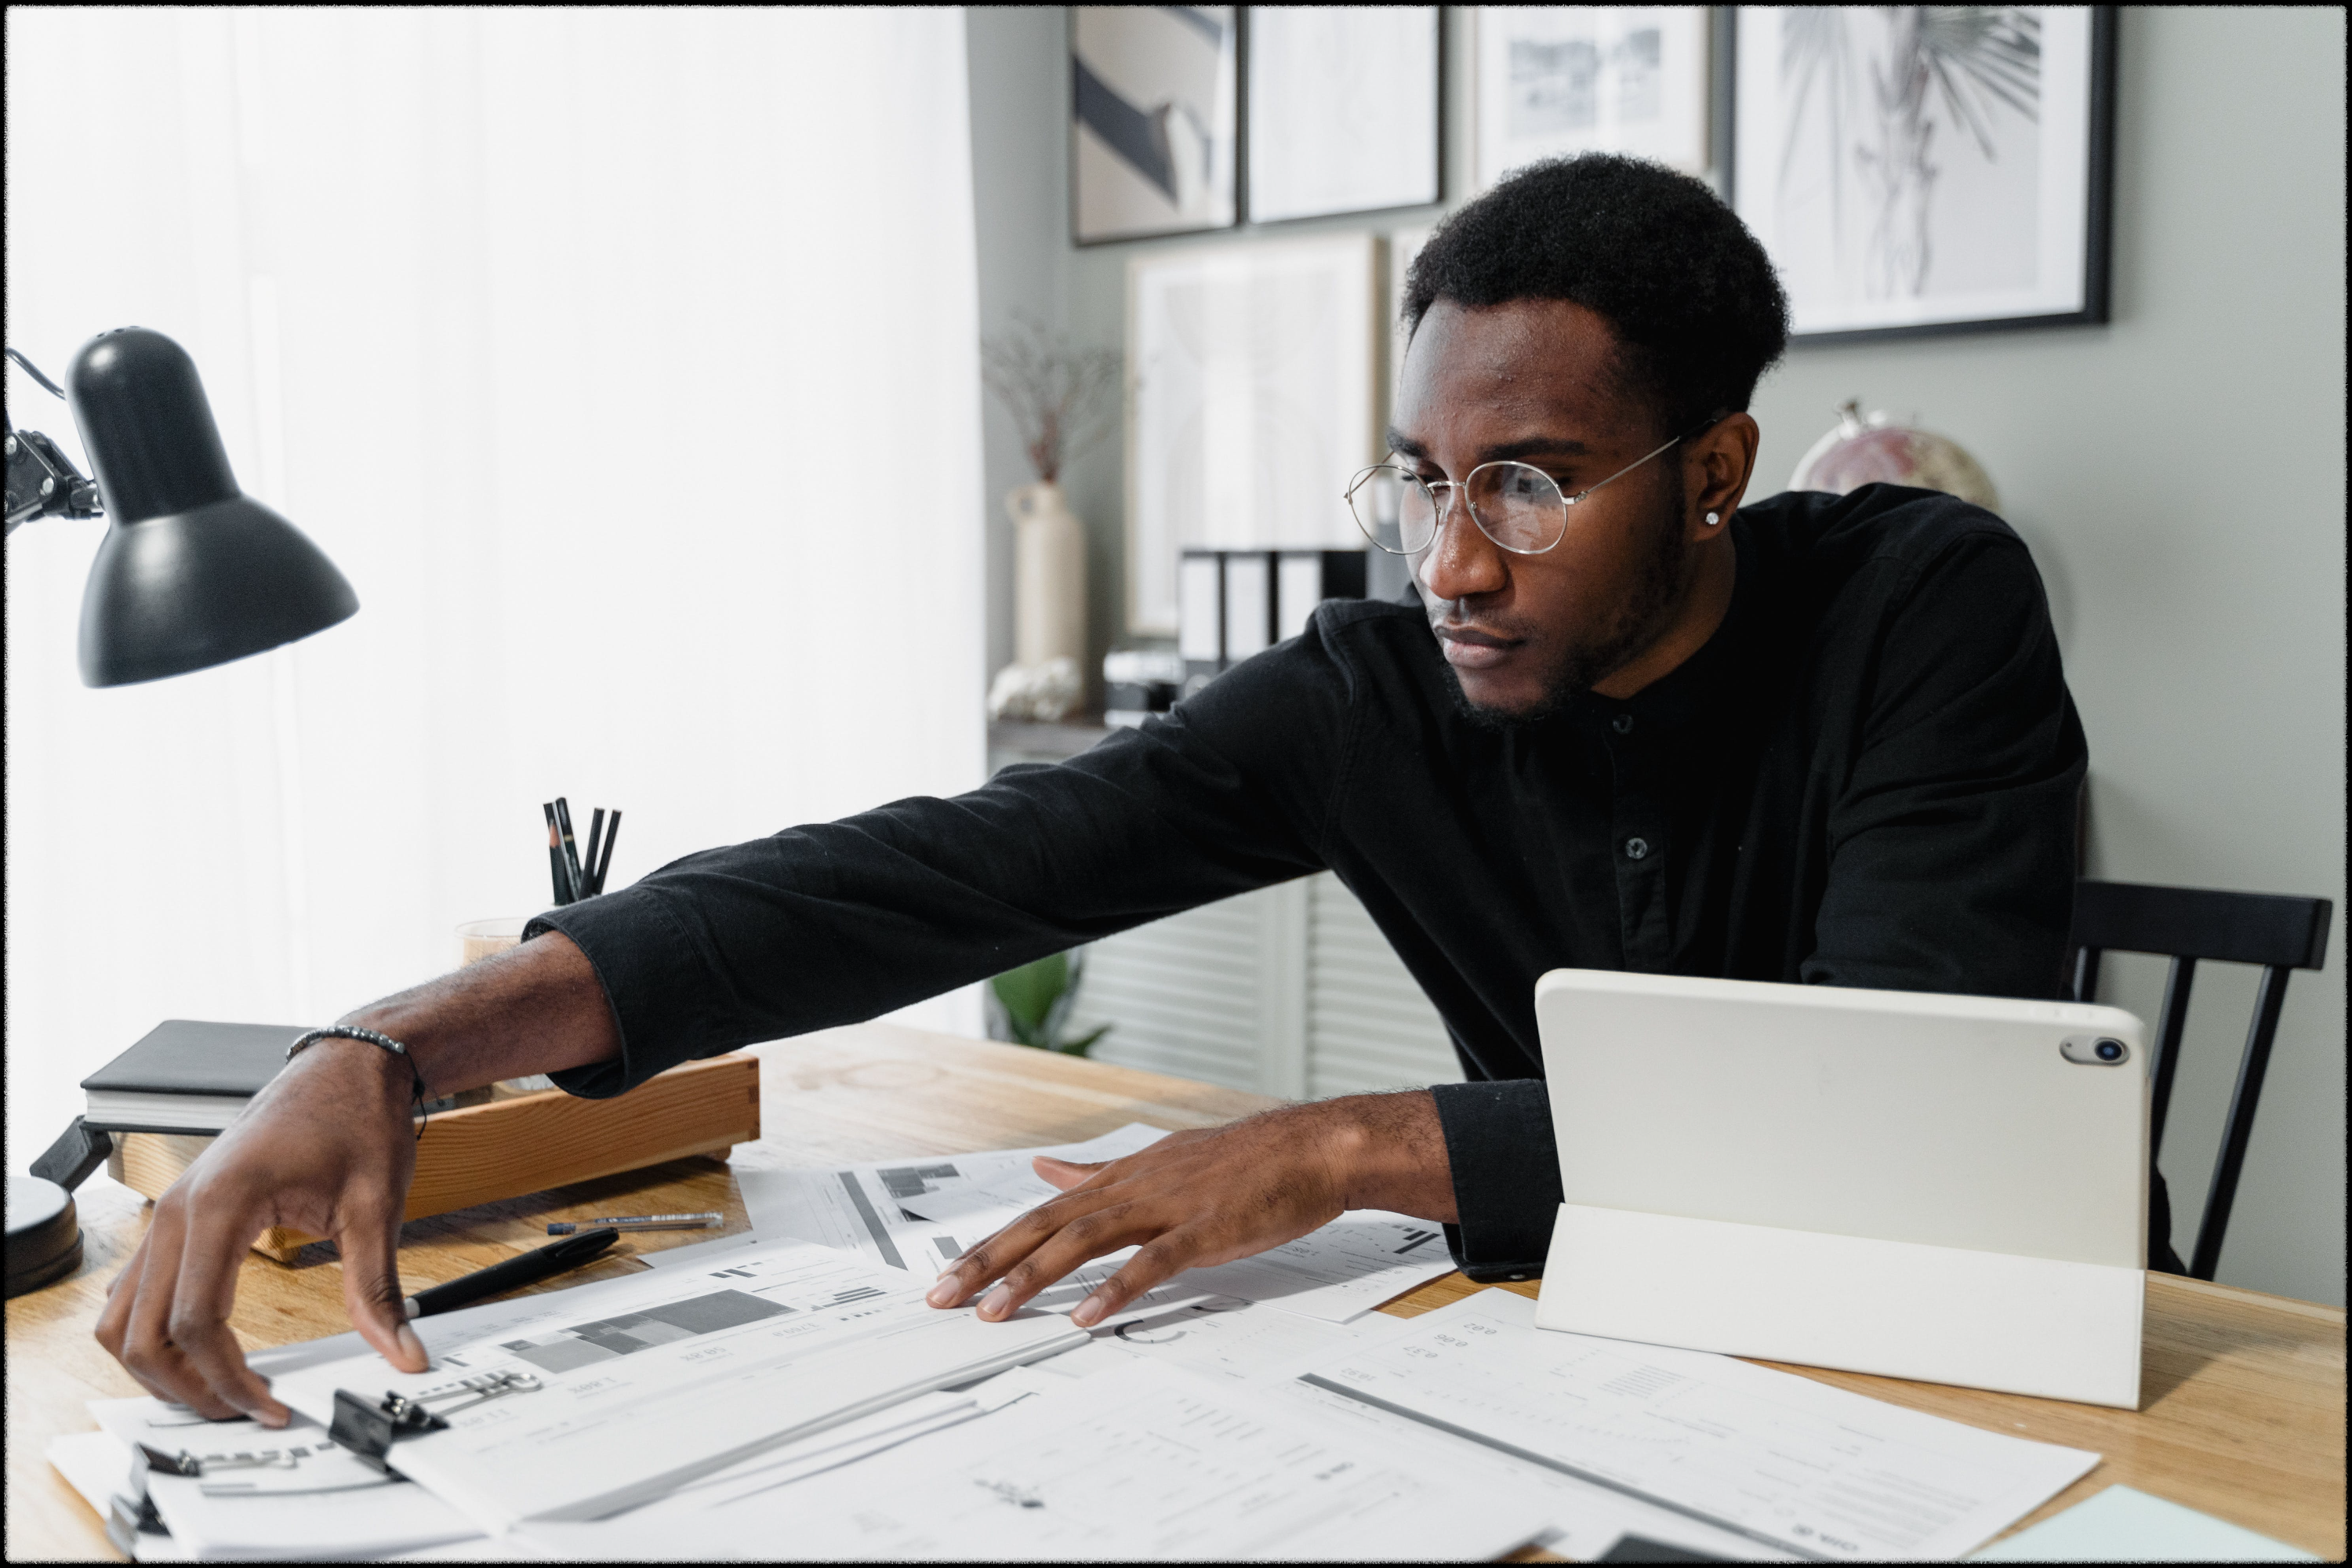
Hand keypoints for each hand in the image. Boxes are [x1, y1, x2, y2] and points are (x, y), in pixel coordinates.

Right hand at [93, 1038, 428, 1424]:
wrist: (345, 1066)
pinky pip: (135, 1290)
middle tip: (245, 1411)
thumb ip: (378, 1287)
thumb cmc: (356, 1118)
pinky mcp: (174, 1215)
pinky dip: (152, 1332)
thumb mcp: (376, 1204)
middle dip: (187, 1386)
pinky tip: (201, 1352)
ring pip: (123, 1317)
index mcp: (221, 1205)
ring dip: (159, 1366)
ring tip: (220, 1392)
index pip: (195, 1322)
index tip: (271, 1406)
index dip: (228, 1379)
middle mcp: (176, 1210)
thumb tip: (401, 1349)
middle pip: (142, 1332)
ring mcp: (167, 1211)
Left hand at [924, 1091, 1456, 1327]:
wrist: (1310, 1148)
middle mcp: (1132, 1187)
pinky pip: (1150, 1263)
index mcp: (1121, 1177)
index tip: (947, 1275)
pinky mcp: (1202, 1230)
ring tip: (993, 1313)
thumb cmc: (1242, 1161)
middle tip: (940, 1297)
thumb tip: (1046, 1171)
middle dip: (987, 1262)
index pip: (1041, 1213)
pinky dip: (1113, 1289)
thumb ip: (1098, 1173)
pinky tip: (1084, 1316)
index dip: (991, 1244)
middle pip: (1045, 1225)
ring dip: (1032, 1277)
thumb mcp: (1158, 1158)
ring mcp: (1165, 1207)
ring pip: (1082, 1241)